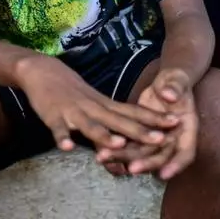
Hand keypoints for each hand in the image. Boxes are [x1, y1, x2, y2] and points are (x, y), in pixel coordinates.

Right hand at [16, 56, 179, 152]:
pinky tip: (67, 147)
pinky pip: (58, 128)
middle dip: (140, 131)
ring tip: (118, 145)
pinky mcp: (54, 116)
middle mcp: (93, 108)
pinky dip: (62, 137)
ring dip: (104, 135)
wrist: (43, 71)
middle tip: (161, 139)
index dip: (155, 118)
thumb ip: (110, 122)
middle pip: (119, 121)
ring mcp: (74, 112)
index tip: (176, 122)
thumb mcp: (95, 103)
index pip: (133, 112)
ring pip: (91, 125)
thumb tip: (130, 143)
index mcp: (105, 105)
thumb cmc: (72, 91)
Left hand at [95, 68, 197, 180]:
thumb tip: (170, 95)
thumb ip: (175, 88)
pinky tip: (100, 150)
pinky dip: (116, 148)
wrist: (165, 85)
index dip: (176, 165)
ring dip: (124, 158)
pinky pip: (128, 146)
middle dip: (145, 164)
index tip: (164, 174)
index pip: (185, 153)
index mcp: (187, 130)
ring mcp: (155, 142)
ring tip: (105, 157)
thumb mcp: (178, 82)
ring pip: (140, 154)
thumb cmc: (175, 83)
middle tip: (131, 168)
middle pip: (160, 158)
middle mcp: (172, 141)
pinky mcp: (140, 138)